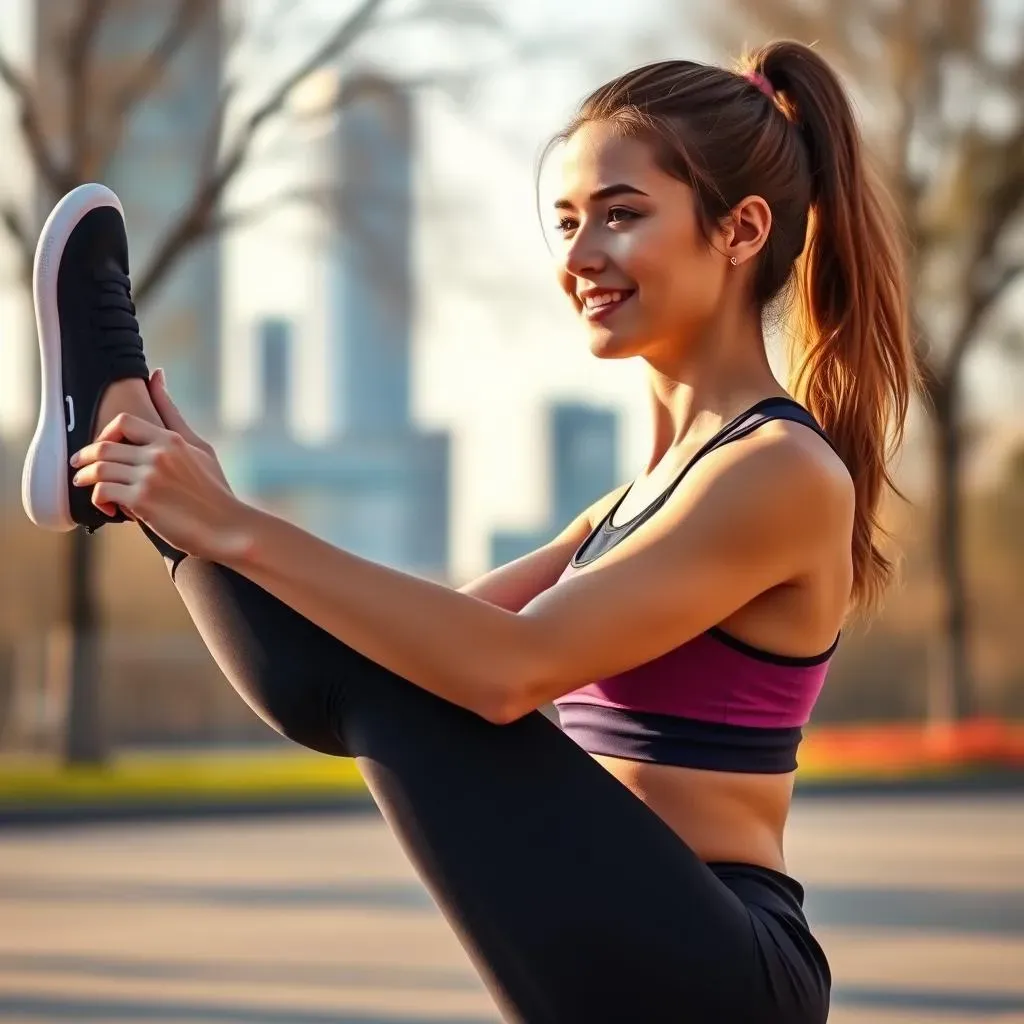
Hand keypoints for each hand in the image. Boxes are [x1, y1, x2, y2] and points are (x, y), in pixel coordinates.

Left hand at [70, 375, 251, 561]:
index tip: (102, 446)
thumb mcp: (200, 447)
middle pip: (104, 446)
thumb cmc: (215, 490)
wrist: (227, 527)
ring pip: (99, 469)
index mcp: (171, 440)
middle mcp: (159, 455)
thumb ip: (172, 415)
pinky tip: (108, 508)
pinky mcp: (142, 502)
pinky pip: (104, 493)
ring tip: (85, 485)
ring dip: (86, 478)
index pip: (124, 422)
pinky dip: (98, 500)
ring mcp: (150, 478)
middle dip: (85, 456)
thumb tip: (156, 375)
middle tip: (80, 466)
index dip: (105, 433)